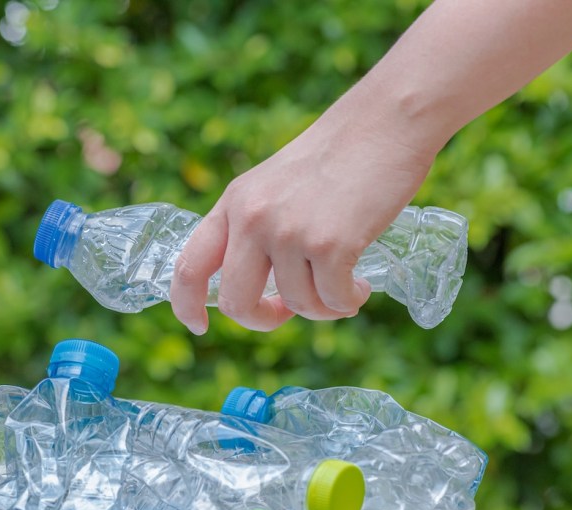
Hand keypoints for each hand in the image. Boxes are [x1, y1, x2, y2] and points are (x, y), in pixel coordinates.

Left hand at [170, 86, 437, 333]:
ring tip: (345, 286)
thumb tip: (261, 293)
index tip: (199, 326)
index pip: (190, 266)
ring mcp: (289, 231)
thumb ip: (256, 229)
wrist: (385, 122)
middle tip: (287, 314)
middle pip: (236, 302)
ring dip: (323, 307)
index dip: (185, 305)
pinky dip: (349, 302)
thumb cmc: (337, 158)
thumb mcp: (275, 186)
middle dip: (263, 320)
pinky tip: (360, 286)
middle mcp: (252, 218)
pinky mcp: (330, 243)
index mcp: (233, 203)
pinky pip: (333, 301)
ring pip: (296, 304)